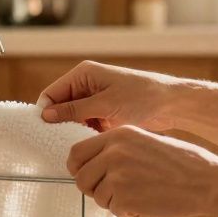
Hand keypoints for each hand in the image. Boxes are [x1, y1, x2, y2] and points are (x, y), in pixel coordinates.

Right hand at [37, 60, 189, 131]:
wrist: (172, 105)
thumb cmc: (143, 97)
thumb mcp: (105, 105)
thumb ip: (74, 110)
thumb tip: (46, 115)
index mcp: (83, 74)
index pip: (52, 93)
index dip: (46, 112)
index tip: (45, 132)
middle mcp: (87, 84)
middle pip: (60, 107)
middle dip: (60, 123)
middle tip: (62, 142)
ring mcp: (95, 99)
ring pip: (73, 118)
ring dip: (74, 130)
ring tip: (82, 142)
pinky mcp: (104, 112)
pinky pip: (86, 124)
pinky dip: (87, 133)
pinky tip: (93, 142)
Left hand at [67, 126, 217, 216]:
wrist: (207, 180)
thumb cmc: (181, 163)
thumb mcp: (146, 141)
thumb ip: (118, 149)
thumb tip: (92, 164)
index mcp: (118, 135)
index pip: (76, 152)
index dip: (77, 168)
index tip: (85, 177)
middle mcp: (113, 152)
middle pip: (81, 178)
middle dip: (92, 189)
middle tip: (111, 194)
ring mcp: (117, 175)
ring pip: (97, 196)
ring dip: (113, 202)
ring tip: (138, 196)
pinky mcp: (124, 198)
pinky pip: (113, 210)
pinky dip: (127, 212)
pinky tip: (146, 205)